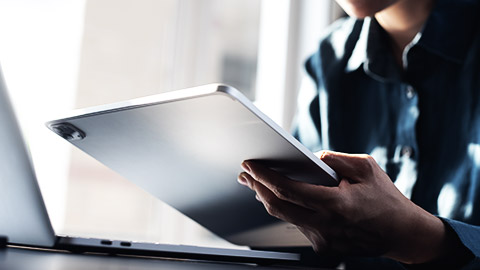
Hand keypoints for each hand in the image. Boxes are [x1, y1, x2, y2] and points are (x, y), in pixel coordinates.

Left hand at [238, 151, 451, 263]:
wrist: (402, 233)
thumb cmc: (386, 199)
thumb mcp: (365, 168)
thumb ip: (334, 159)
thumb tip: (310, 157)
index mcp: (335, 204)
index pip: (287, 189)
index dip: (264, 176)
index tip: (251, 165)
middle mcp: (325, 225)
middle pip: (277, 206)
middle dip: (257, 187)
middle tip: (245, 174)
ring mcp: (323, 239)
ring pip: (286, 217)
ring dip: (270, 199)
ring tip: (259, 184)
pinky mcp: (324, 247)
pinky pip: (299, 224)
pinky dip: (288, 210)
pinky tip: (283, 199)